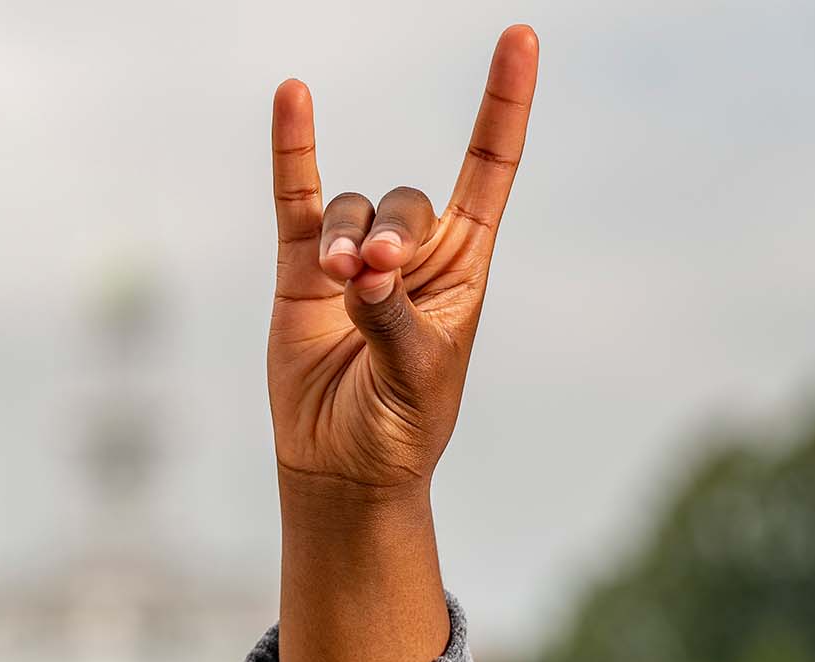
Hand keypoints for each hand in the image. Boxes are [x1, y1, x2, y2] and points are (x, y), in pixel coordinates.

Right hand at [267, 26, 538, 661]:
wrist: (343, 465)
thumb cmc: (401, 428)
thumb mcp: (418, 378)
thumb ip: (393, 319)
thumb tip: (363, 271)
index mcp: (466, 269)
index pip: (492, 167)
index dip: (505, 104)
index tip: (520, 39)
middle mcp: (414, 253)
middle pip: (409, 201)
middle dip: (391, 234)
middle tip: (373, 279)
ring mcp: (353, 258)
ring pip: (351, 209)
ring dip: (345, 237)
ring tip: (340, 283)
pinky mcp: (300, 271)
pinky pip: (297, 197)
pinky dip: (294, 149)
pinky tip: (294, 97)